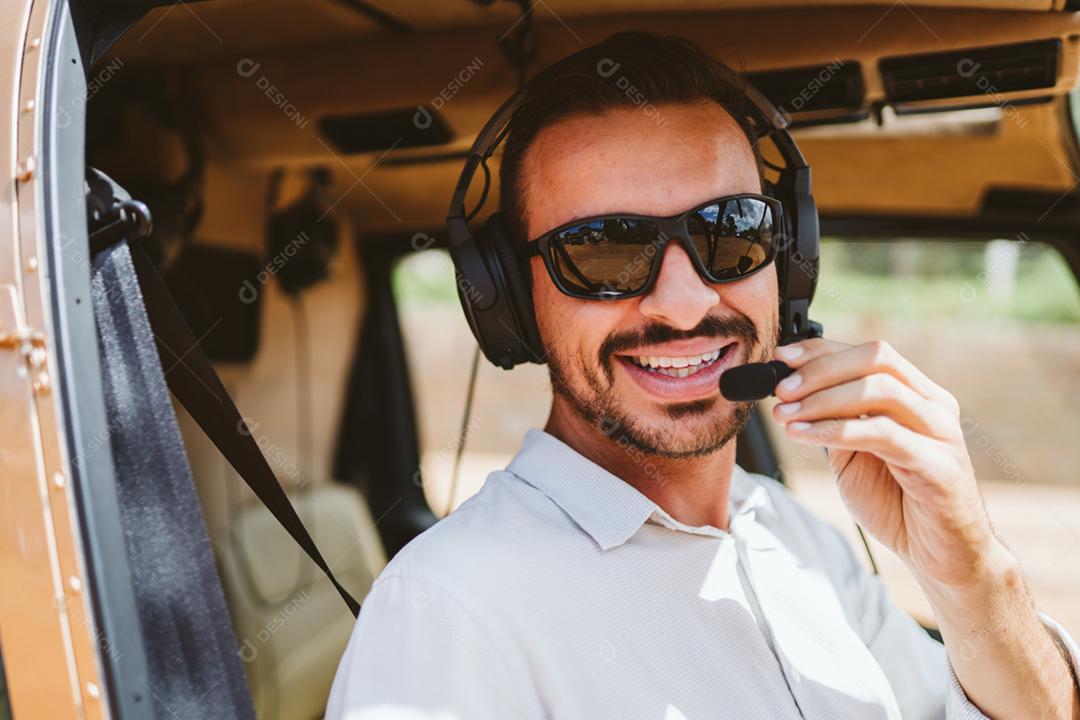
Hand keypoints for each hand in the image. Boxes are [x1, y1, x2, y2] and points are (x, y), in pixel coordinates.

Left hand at [769, 337, 1009, 588]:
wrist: (940, 556)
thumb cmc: (897, 502)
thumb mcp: (853, 455)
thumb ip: (835, 422)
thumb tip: (792, 394)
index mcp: (917, 395)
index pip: (869, 353)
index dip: (821, 350)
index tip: (780, 358)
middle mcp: (933, 405)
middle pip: (877, 358)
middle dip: (821, 369)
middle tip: (780, 390)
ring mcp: (941, 432)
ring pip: (880, 390)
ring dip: (823, 399)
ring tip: (786, 415)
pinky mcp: (939, 465)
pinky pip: (883, 434)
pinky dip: (836, 430)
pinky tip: (803, 435)